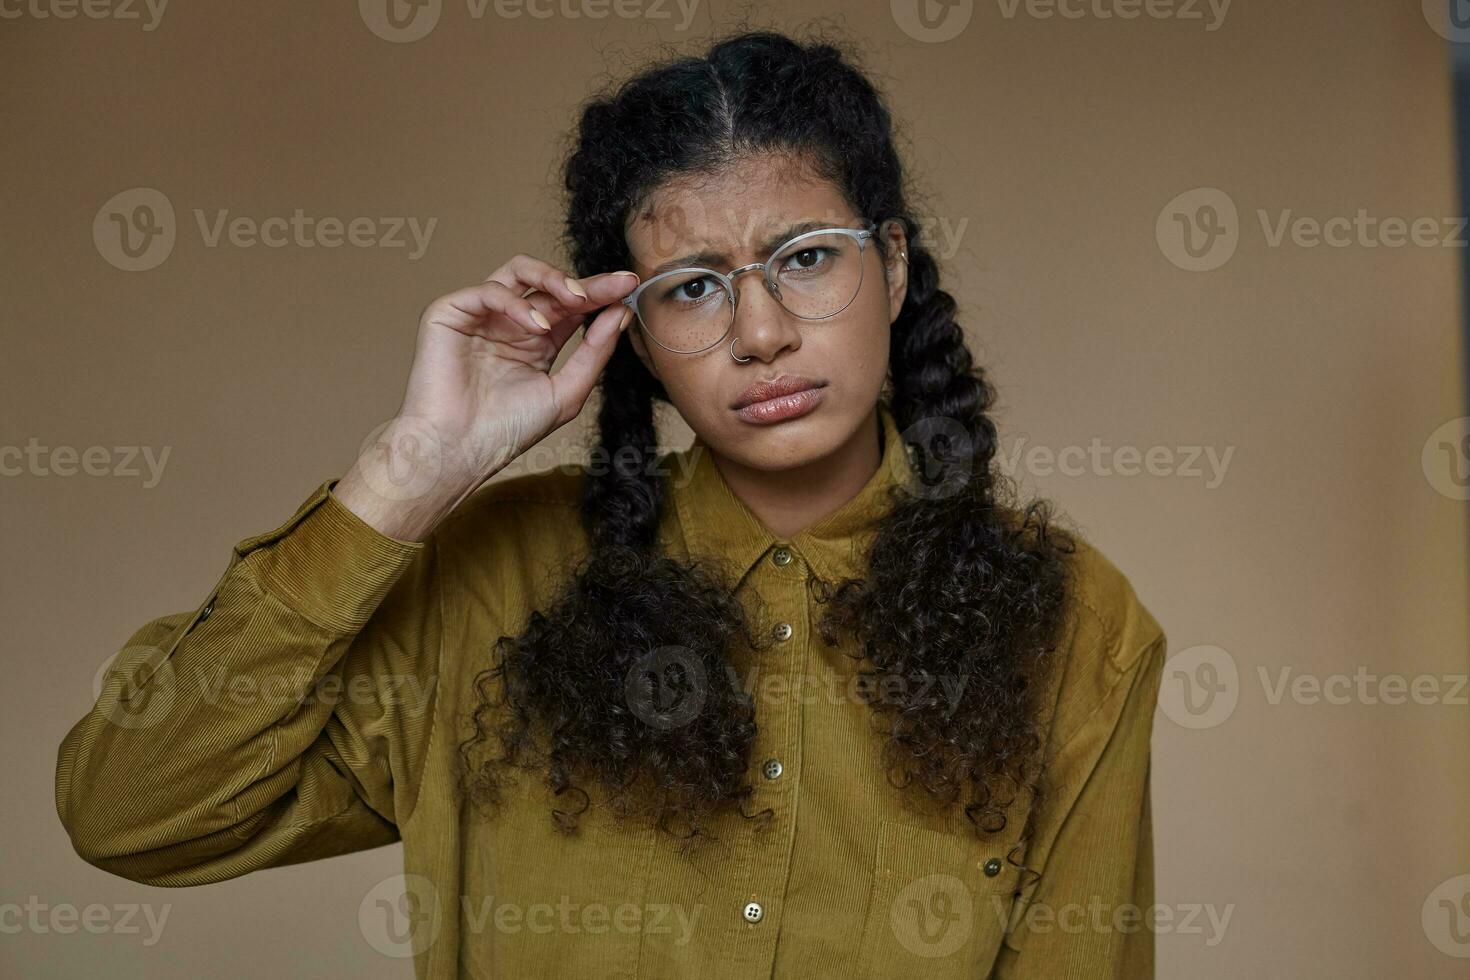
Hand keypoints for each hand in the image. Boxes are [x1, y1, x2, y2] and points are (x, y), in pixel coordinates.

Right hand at [336, 254, 638, 538]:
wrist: (461, 450)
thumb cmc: (508, 429)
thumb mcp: (568, 391)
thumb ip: (595, 351)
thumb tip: (622, 312)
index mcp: (535, 340)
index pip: (571, 307)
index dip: (600, 295)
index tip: (630, 287)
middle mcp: (508, 323)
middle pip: (550, 287)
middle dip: (586, 284)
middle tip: (616, 285)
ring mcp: (480, 315)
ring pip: (519, 272)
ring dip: (553, 279)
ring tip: (578, 299)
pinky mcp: (450, 313)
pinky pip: (489, 291)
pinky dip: (517, 305)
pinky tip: (537, 328)